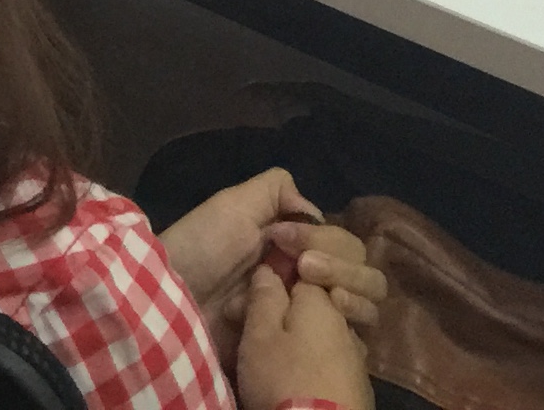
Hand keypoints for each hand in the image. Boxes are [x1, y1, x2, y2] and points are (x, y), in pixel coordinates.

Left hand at [159, 172, 384, 353]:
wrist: (176, 300)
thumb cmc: (204, 246)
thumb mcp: (234, 203)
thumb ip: (275, 191)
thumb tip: (314, 213)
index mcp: (300, 247)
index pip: (348, 245)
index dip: (328, 241)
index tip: (286, 241)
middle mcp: (314, 281)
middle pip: (367, 277)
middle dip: (345, 270)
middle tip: (304, 272)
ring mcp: (314, 319)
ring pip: (367, 310)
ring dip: (352, 300)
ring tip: (326, 302)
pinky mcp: (307, 351)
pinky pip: (351, 345)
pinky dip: (346, 333)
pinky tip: (328, 328)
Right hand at [236, 266, 371, 409]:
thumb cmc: (285, 378)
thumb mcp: (260, 335)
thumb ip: (264, 297)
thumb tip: (269, 269)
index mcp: (320, 302)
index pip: (297, 274)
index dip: (271, 282)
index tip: (246, 299)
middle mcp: (345, 324)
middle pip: (311, 307)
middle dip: (283, 313)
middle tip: (252, 331)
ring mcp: (356, 357)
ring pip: (322, 336)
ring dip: (300, 340)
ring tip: (275, 357)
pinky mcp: (359, 386)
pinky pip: (331, 361)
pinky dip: (314, 363)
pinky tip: (300, 377)